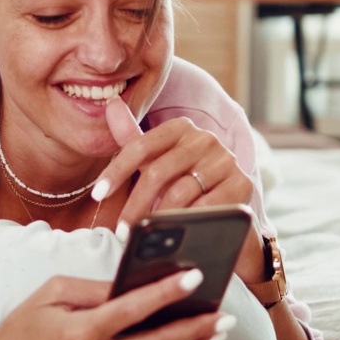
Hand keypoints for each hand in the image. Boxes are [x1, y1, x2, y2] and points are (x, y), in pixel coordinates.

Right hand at [0, 268, 229, 339]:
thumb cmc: (21, 330)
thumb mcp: (50, 294)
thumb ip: (93, 289)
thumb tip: (134, 284)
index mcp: (77, 333)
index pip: (131, 309)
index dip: (166, 293)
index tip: (196, 278)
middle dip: (195, 328)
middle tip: (225, 315)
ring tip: (216, 333)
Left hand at [95, 97, 265, 284]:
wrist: (226, 213)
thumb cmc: (183, 185)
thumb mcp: (155, 162)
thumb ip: (132, 137)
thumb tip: (110, 103)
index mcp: (181, 127)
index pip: (140, 146)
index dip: (116, 171)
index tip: (97, 195)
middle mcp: (205, 138)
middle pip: (158, 171)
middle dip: (135, 203)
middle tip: (121, 229)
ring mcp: (225, 160)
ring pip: (180, 191)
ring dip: (157, 218)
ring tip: (143, 236)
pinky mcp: (242, 184)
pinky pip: (206, 206)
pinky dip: (185, 222)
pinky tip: (172, 235)